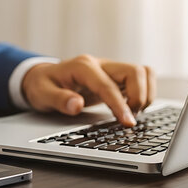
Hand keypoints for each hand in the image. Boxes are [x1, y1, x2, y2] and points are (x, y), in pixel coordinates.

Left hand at [21, 55, 155, 126]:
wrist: (42, 77)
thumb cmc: (42, 85)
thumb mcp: (42, 94)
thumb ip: (58, 100)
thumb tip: (75, 105)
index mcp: (82, 66)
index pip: (108, 85)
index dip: (120, 105)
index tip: (128, 123)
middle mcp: (100, 64)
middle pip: (135, 71)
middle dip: (139, 96)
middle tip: (129, 118)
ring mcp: (109, 69)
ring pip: (143, 72)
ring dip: (145, 93)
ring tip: (133, 113)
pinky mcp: (115, 77)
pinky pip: (139, 79)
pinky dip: (143, 93)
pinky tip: (131, 108)